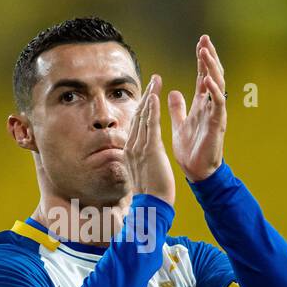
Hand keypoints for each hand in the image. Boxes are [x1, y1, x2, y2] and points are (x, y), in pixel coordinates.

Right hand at [125, 73, 175, 206]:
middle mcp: (131, 147)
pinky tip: (154, 96)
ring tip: (156, 81)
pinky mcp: (150, 150)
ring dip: (150, 96)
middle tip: (154, 80)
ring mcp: (139, 148)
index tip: (149, 94)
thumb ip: (140, 160)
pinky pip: (150, 126)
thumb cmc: (151, 193)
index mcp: (130, 151)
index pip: (136, 123)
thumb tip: (140, 156)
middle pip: (138, 115)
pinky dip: (151, 110)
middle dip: (146, 95)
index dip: (143, 106)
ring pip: (143, 116)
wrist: (152, 206)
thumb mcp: (142, 173)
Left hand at [168, 35, 226, 181]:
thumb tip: (172, 92)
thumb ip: (178, 107)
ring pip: (217, 85)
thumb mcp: (180, 123)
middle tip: (205, 39)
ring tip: (206, 52)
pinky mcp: (217, 124)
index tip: (200, 43)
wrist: (196, 171)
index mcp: (201, 104)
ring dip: (212, 68)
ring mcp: (215, 114)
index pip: (203, 76)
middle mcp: (211, 106)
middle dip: (209, 57)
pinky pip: (217, 104)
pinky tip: (208, 79)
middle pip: (213, 75)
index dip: (202, 60)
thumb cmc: (190, 149)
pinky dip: (214, 91)